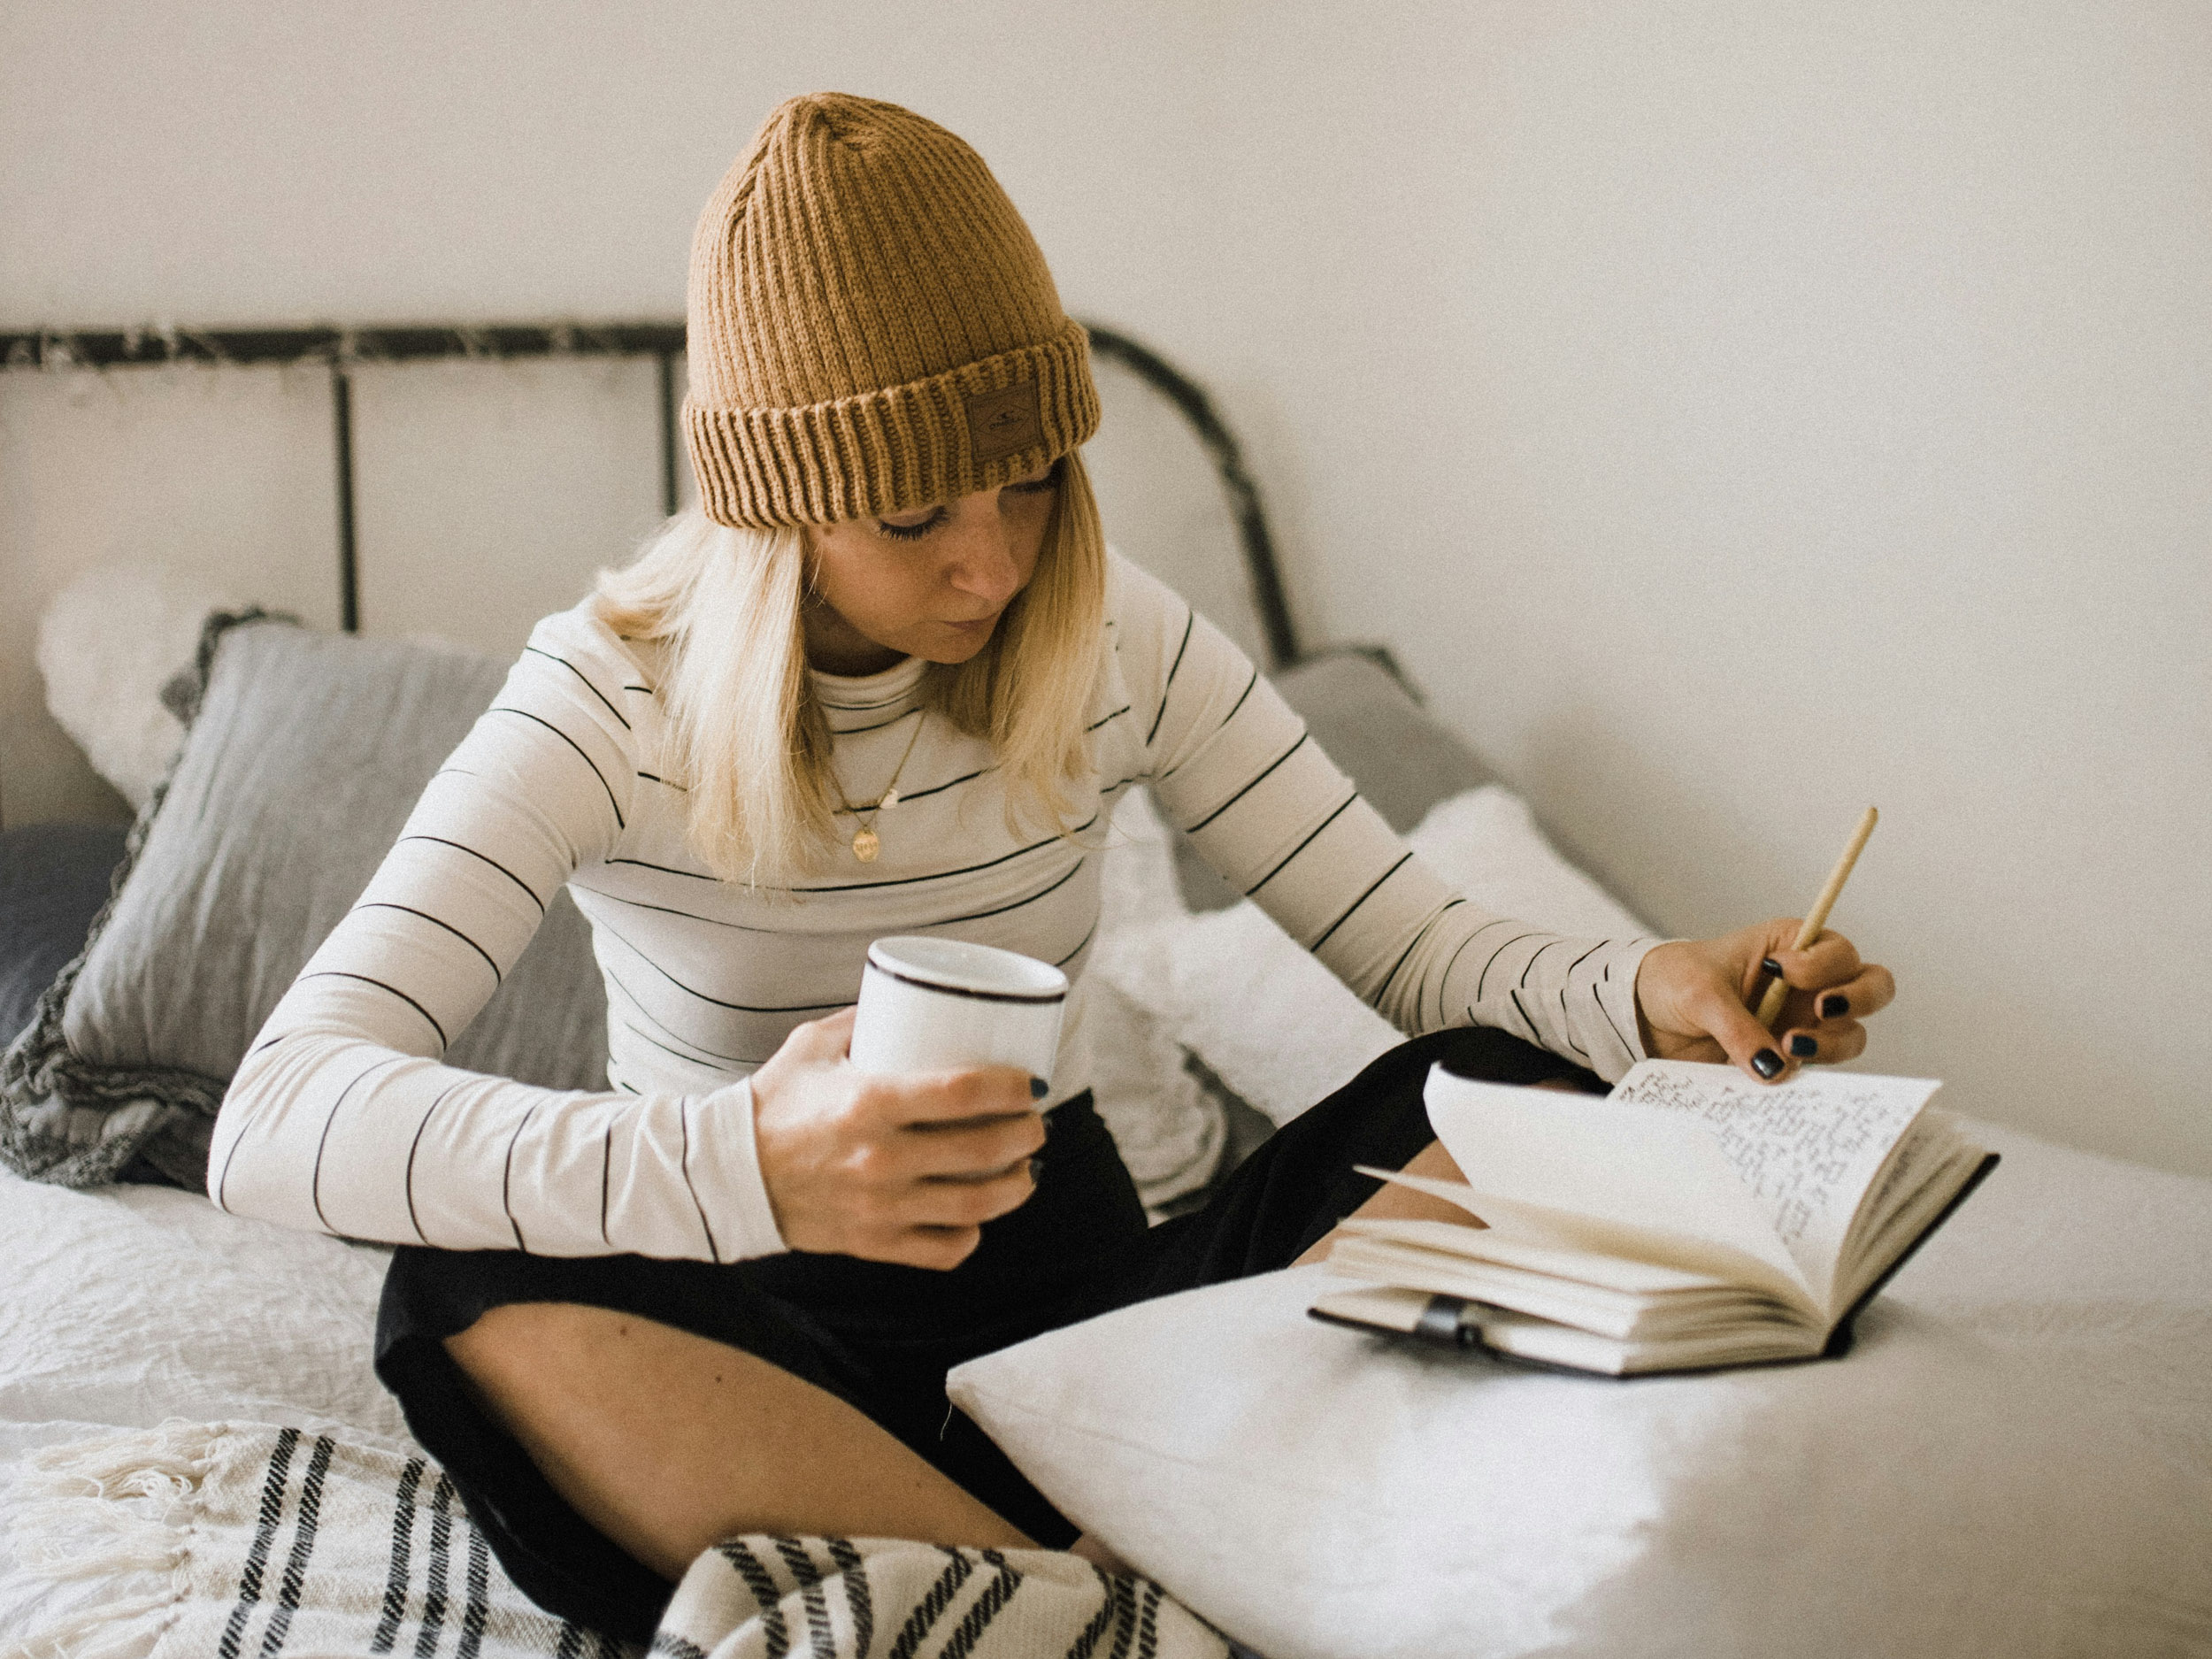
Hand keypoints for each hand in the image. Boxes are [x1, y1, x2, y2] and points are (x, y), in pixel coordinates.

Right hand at [748, 1007, 1044, 1268]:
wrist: (725, 1174)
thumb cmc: (774, 1103)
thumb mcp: (814, 1044)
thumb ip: (865, 1018)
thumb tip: (916, 996)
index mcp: (869, 1101)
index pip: (964, 1093)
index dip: (1012, 1087)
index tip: (1033, 1082)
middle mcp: (880, 1158)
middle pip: (982, 1149)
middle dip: (1026, 1134)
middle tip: (1035, 1122)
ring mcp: (880, 1207)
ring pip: (975, 1206)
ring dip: (1016, 1186)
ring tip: (1028, 1170)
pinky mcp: (873, 1243)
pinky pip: (943, 1250)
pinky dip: (972, 1235)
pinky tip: (980, 1216)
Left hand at [1633, 922, 1895, 1082]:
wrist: (1645, 1017)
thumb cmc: (1674, 981)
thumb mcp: (1699, 993)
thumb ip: (1737, 1027)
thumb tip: (1775, 1068)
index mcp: (1790, 946)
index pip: (1839, 950)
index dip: (1822, 963)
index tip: (1783, 971)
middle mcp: (1808, 984)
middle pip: (1872, 987)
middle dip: (1858, 998)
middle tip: (1820, 1009)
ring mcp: (1803, 1022)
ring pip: (1851, 1035)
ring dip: (1831, 1043)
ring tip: (1789, 1047)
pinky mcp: (1789, 1058)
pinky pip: (1817, 1071)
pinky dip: (1807, 1076)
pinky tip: (1779, 1076)